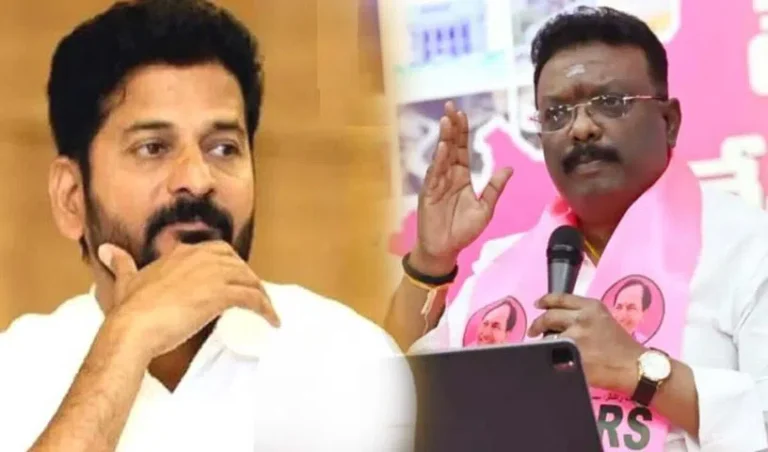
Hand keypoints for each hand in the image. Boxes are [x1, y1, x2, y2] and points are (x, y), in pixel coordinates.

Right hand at [97, 240, 279, 360]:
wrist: (133, 328)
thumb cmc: (129, 311)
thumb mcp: (125, 281)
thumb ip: (121, 263)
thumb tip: (106, 249)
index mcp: (182, 254)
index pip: (218, 252)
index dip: (229, 266)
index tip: (233, 281)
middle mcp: (200, 258)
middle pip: (237, 263)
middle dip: (248, 278)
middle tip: (253, 297)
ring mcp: (213, 275)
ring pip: (249, 279)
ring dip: (261, 294)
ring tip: (267, 310)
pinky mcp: (222, 295)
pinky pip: (253, 298)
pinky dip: (266, 308)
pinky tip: (272, 320)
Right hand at [411, 101, 513, 274]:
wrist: (446, 250)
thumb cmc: (463, 231)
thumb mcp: (485, 209)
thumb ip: (495, 187)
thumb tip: (510, 167)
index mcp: (462, 177)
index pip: (462, 149)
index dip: (462, 131)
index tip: (463, 114)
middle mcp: (448, 176)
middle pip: (451, 147)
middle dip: (451, 127)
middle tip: (451, 107)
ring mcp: (437, 183)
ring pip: (441, 156)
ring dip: (444, 138)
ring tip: (447, 121)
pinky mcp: (429, 194)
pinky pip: (434, 175)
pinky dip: (438, 161)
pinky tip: (442, 148)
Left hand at [527, 294, 645, 393]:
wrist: (635, 367)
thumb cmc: (622, 346)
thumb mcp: (604, 319)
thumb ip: (584, 314)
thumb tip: (559, 318)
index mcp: (591, 307)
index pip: (561, 298)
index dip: (545, 300)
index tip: (538, 304)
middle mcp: (581, 318)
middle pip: (549, 316)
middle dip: (537, 323)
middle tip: (533, 331)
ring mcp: (575, 338)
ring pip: (547, 336)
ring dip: (543, 341)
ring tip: (544, 347)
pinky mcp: (572, 356)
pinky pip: (552, 354)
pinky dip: (548, 355)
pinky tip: (550, 359)